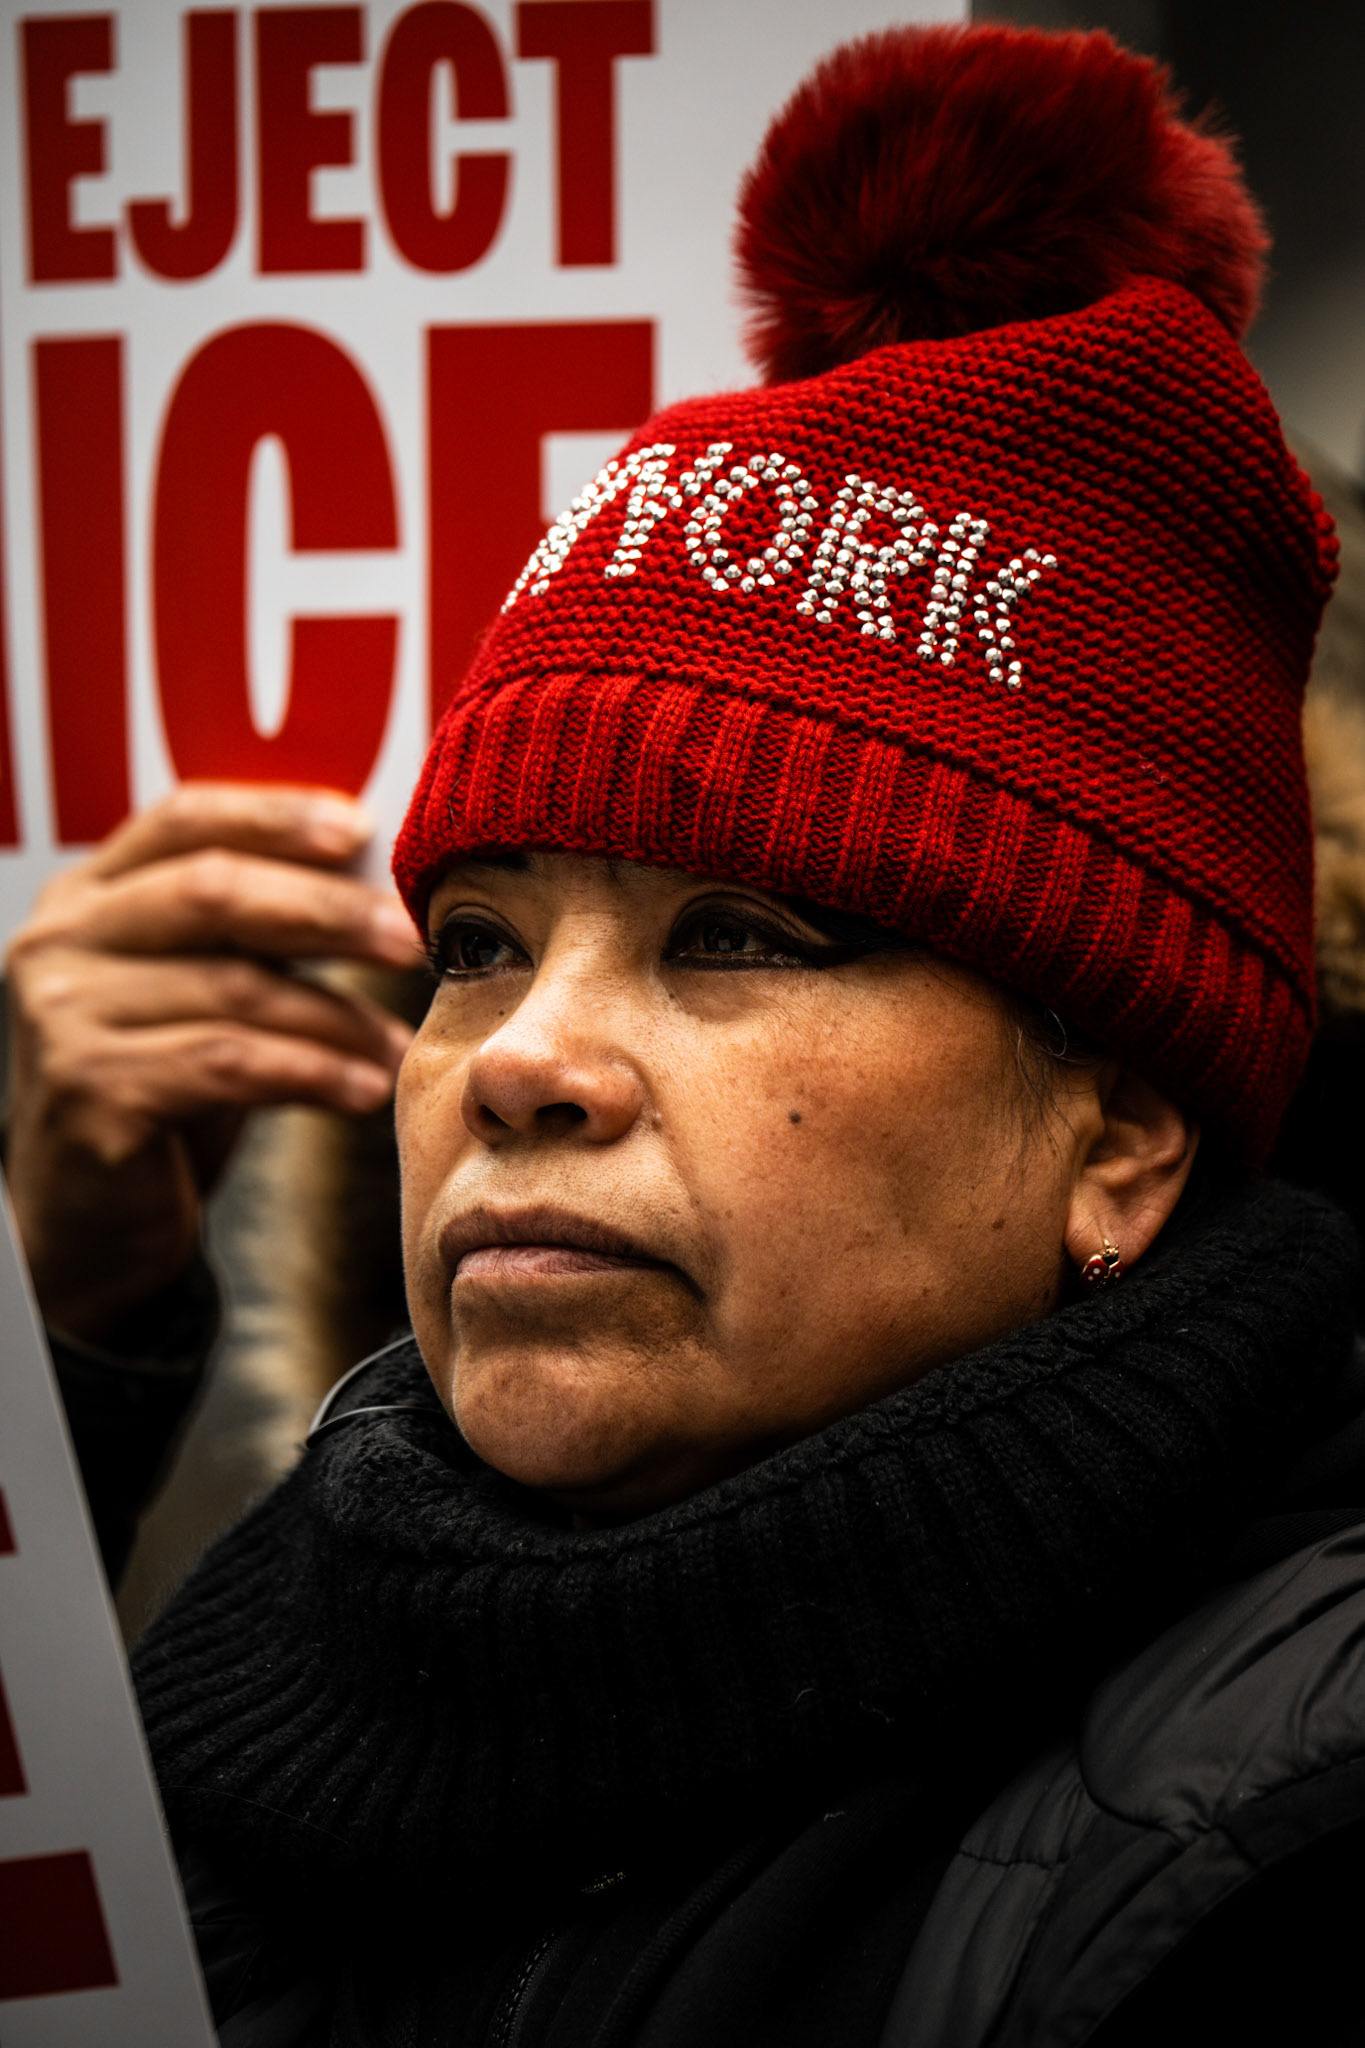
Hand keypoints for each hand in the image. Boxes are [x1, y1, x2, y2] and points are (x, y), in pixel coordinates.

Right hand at [4, 783, 421, 1344]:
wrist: (91, 1225)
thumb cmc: (165, 1091)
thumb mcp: (203, 992)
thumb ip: (257, 929)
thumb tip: (379, 876)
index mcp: (88, 895)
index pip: (184, 819)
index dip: (277, 817)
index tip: (363, 833)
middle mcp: (60, 940)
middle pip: (213, 892)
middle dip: (327, 912)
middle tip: (409, 940)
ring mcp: (64, 1014)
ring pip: (235, 988)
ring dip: (338, 1017)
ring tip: (399, 1045)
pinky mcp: (89, 1090)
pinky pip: (227, 1064)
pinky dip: (312, 1073)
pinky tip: (364, 1090)